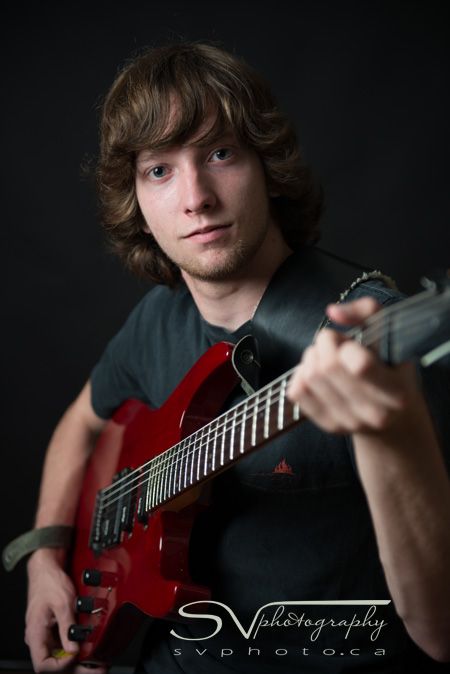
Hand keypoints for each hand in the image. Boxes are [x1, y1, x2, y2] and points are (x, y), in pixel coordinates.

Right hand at [25, 549, 107, 672]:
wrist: (48, 568)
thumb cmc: (50, 581)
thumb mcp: (63, 603)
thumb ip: (67, 627)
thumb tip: (74, 648)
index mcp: (35, 633)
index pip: (43, 665)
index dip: (61, 666)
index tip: (76, 656)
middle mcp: (38, 637)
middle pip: (53, 663)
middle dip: (73, 667)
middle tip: (92, 668)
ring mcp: (45, 634)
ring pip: (58, 655)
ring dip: (75, 660)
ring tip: (93, 661)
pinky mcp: (52, 629)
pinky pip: (61, 644)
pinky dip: (74, 648)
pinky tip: (86, 648)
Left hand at [287, 297, 419, 436]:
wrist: (393, 418)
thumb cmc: (391, 368)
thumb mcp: (392, 335)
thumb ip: (367, 311)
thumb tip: (332, 311)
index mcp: (396, 392)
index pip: (359, 364)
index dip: (346, 344)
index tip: (352, 342)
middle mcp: (374, 413)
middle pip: (328, 367)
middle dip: (326, 344)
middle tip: (335, 345)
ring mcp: (349, 423)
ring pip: (310, 376)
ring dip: (312, 357)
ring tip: (327, 357)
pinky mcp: (328, 425)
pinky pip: (297, 392)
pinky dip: (301, 374)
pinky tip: (316, 372)